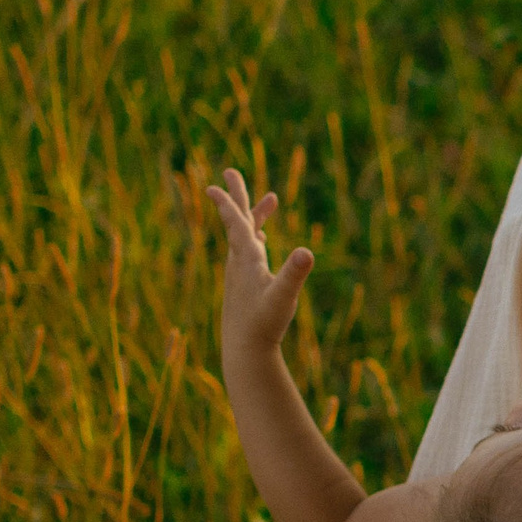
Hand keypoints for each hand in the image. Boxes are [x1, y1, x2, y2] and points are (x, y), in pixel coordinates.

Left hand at [205, 168, 312, 354]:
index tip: (214, 184)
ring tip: (270, 200)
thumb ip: (294, 273)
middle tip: (230, 172)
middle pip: (238, 222)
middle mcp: (240, 262)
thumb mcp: (283, 297)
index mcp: (247, 260)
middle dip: (237, 197)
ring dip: (255, 216)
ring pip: (246, 236)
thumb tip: (307, 252)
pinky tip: (261, 239)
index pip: (235, 224)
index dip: (228, 203)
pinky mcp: (245, 283)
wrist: (244, 350)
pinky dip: (255, 238)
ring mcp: (241, 273)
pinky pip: (249, 252)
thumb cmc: (263, 324)